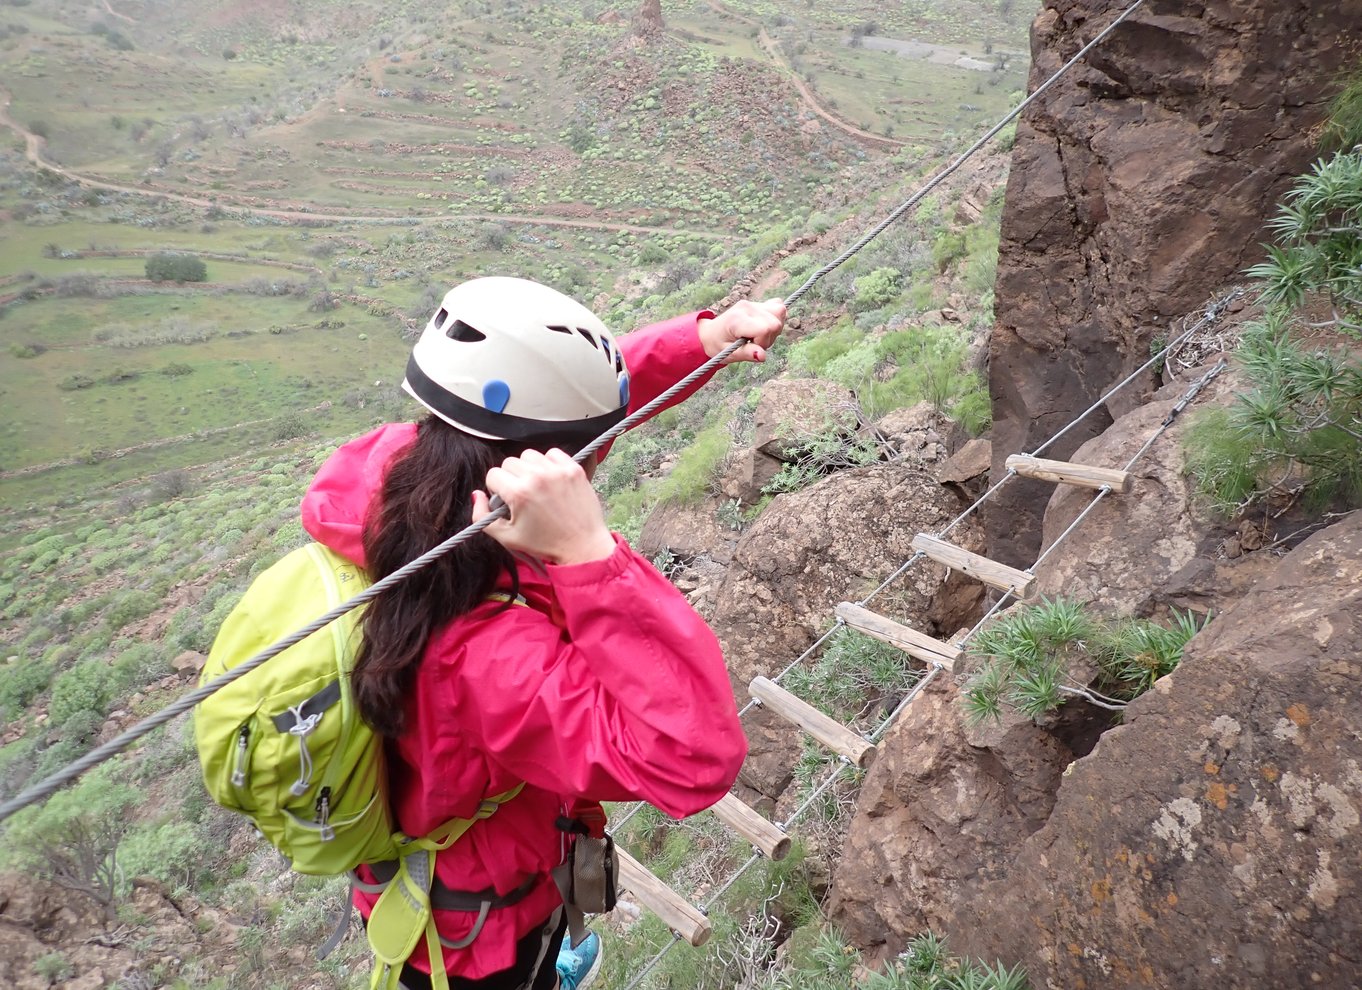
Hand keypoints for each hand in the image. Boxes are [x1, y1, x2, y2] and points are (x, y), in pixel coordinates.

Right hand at [471, 449, 615, 564]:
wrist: (583, 546)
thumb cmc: (545, 544)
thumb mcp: (507, 537)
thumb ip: (482, 516)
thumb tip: (477, 494)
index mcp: (519, 493)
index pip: (493, 474)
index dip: (496, 488)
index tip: (506, 500)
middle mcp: (537, 477)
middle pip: (509, 462)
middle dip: (511, 478)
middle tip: (522, 495)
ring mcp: (557, 471)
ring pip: (529, 455)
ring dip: (529, 468)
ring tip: (536, 487)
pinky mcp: (573, 469)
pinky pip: (553, 453)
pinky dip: (549, 463)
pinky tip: (550, 479)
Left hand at [697, 298, 786, 364]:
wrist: (710, 333)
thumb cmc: (718, 345)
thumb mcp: (729, 354)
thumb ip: (747, 354)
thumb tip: (763, 356)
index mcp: (737, 320)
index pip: (766, 328)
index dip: (763, 342)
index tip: (751, 347)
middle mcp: (746, 308)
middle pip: (775, 323)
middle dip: (769, 338)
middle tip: (753, 343)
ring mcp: (753, 303)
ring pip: (780, 313)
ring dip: (774, 329)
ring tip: (758, 336)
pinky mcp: (759, 303)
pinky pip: (778, 307)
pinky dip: (776, 318)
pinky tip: (765, 326)